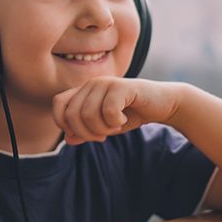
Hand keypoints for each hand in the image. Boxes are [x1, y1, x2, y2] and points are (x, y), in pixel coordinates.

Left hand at [52, 77, 183, 144]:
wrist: (163, 104)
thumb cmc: (131, 114)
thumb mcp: (105, 127)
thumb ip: (85, 132)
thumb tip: (68, 139)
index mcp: (84, 90)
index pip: (58, 104)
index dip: (65, 123)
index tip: (84, 134)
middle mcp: (91, 83)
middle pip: (71, 114)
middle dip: (86, 133)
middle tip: (104, 135)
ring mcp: (105, 82)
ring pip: (88, 115)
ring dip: (103, 129)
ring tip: (116, 125)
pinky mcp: (121, 86)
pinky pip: (108, 112)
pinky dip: (116, 122)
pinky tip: (124, 118)